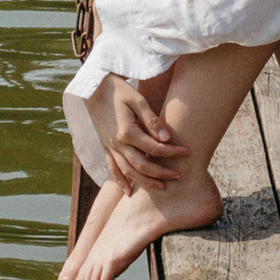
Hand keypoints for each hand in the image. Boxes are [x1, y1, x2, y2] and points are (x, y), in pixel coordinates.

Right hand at [102, 73, 185, 188]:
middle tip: (178, 175)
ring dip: (145, 182)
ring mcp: (109, 147)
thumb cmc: (118, 90)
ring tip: (161, 188)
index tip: (187, 152)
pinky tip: (129, 191)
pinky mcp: (104, 146)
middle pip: (142, 165)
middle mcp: (117, 143)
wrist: (93, 87)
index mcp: (127, 131)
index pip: (154, 148)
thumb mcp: (137, 100)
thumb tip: (166, 139)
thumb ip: (151, 121)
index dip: (172, 152)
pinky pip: (112, 168)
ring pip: (128, 172)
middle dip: (161, 173)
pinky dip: (120, 181)